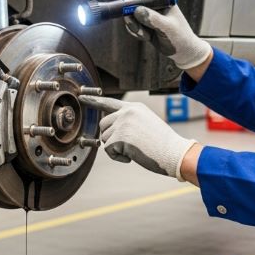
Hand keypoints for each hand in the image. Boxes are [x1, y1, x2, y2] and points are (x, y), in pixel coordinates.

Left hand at [80, 95, 196, 180]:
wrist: (173, 152)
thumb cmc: (162, 143)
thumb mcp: (146, 123)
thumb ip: (128, 122)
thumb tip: (109, 130)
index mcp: (134, 107)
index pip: (109, 102)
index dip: (93, 101)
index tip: (82, 97)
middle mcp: (127, 112)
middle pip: (103, 125)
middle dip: (111, 138)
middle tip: (130, 145)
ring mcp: (122, 123)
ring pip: (105, 139)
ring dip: (116, 148)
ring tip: (136, 149)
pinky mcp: (119, 137)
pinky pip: (109, 151)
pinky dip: (118, 157)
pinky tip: (133, 155)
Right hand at [118, 0, 211, 69]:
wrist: (184, 52)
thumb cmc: (181, 37)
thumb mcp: (168, 28)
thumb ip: (154, 19)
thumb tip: (137, 10)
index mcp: (164, 0)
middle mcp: (155, 6)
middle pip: (134, 3)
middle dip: (129, 13)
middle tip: (131, 23)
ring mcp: (149, 16)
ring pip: (132, 16)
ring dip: (134, 26)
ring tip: (145, 34)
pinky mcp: (145, 26)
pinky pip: (133, 26)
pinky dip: (136, 32)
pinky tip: (146, 37)